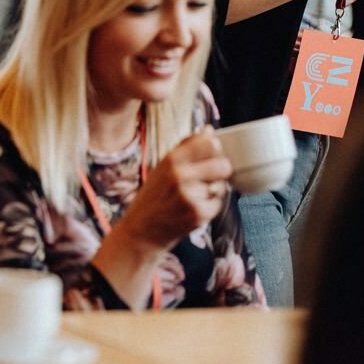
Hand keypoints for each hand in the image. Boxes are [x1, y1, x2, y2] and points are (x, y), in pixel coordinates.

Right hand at [116, 131, 233, 249]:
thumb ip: (186, 147)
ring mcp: (190, 196)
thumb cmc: (153, 197)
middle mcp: (180, 175)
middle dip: (220, 171)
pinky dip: (210, 206)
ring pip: (221, 185)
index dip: (215, 148)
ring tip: (195, 195)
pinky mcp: (197, 215)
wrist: (140, 232)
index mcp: (171, 159)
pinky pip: (218, 203)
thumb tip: (209, 130)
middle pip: (223, 164)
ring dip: (213, 190)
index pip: (209, 143)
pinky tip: (193, 208)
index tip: (210, 155)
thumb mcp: (162, 167)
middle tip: (209, 177)